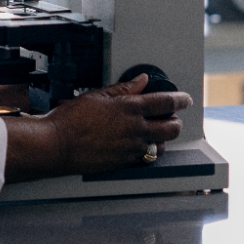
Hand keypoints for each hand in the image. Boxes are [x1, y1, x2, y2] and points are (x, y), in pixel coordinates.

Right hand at [1, 73, 190, 181]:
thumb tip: (141, 81)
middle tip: (174, 117)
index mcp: (130, 108)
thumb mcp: (98, 95)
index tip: (185, 99)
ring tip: (157, 132)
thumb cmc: (71, 119)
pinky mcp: (124, 162)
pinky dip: (148, 150)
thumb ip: (124, 89)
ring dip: (163, 138)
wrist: (57, 145)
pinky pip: (146, 157)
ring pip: (161, 145)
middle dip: (176, 121)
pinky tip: (141, 145)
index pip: (166, 102)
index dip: (181, 100)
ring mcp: (131, 148)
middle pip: (171, 127)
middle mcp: (135, 129)